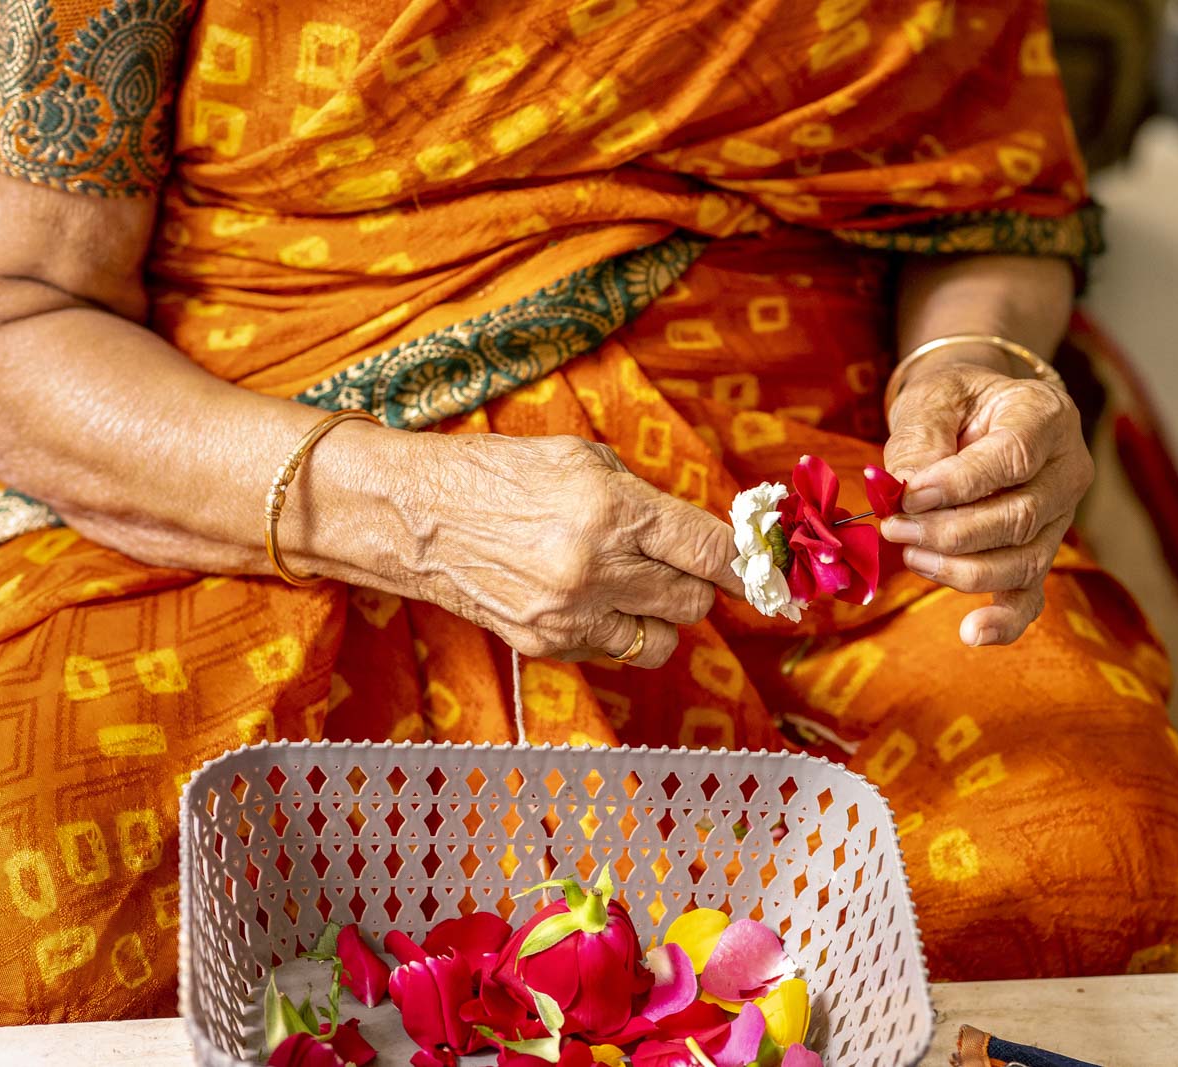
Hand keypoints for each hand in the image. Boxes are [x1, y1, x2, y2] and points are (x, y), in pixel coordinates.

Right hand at [390, 433, 742, 667]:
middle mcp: (595, 568)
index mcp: (610, 509)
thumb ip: (646, 499)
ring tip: (633, 584)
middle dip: (697, 582)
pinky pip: (615, 652)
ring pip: (664, 639)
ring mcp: (569, 615)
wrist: (411, 515)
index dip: (748, 565)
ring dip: (661, 614)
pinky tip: (590, 600)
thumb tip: (703, 533)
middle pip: (695, 600)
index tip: (765, 572)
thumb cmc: (496, 472)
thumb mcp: (581, 458)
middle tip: (676, 562)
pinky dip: (617, 631)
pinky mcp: (545, 646)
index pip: (711, 551)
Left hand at [882, 361, 1092, 645]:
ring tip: (910, 554)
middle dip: (950, 532)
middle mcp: (1067, 469)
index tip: (909, 496)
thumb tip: (903, 492)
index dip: (960, 484)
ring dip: (960, 569)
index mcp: (1046, 416)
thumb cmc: (954, 402)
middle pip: (1020, 518)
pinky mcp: (1041, 551)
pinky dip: (1004, 620)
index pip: (1013, 458)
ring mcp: (1061, 517)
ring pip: (1023, 561)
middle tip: (894, 527)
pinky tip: (972, 634)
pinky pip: (1031, 595)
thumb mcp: (932, 399)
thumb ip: (920, 441)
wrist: (976, 413)